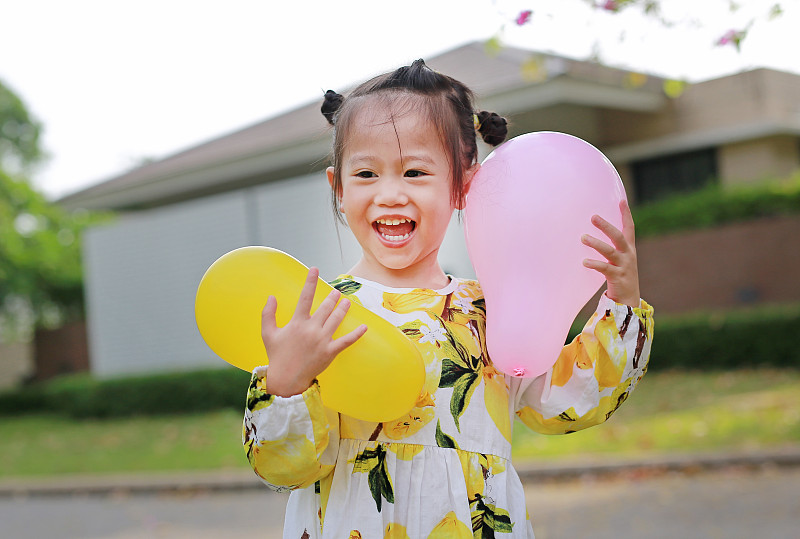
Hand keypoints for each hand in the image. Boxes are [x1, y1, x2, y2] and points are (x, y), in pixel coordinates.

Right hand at [260, 267, 366, 396]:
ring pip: (336, 320)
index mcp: (297, 323)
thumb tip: (271, 297)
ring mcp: (322, 340)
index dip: (310, 282)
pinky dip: (356, 334)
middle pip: (325, 308)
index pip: (305, 297)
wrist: (286, 379)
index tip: (315, 269)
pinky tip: (364, 327)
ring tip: (347, 302)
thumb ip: (268, 314)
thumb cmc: (277, 356)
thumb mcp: (267, 333)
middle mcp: (311, 329)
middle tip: (336, 292)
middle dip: (332, 298)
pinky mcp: (330, 352)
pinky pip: (346, 341)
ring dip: (343, 309)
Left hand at [581, 200, 640, 307]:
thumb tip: (595, 233)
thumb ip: (613, 246)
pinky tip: (584, 262)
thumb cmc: (621, 275)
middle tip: (593, 217)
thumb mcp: (620, 258)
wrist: (630, 299)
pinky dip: (594, 264)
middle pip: (618, 236)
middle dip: (606, 226)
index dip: (626, 214)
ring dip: (596, 243)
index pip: (629, 227)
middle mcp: (628, 255)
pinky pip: (605, 268)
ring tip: (583, 237)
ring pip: (609, 251)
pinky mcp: (617, 277)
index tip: (622, 200)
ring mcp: (623, 266)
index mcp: (629, 248)